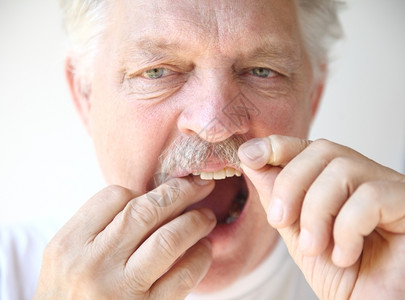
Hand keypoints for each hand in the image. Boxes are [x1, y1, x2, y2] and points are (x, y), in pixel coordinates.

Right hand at [34, 177, 215, 299]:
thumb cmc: (70, 293)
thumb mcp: (67, 257)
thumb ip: (99, 228)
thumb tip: (152, 200)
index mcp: (69, 244)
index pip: (115, 196)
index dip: (143, 191)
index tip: (159, 196)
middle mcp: (92, 265)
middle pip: (146, 212)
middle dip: (180, 192)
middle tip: (200, 186)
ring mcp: (120, 290)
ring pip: (168, 241)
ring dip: (195, 223)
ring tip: (207, 217)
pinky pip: (181, 277)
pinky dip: (199, 257)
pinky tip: (204, 249)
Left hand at [239, 135, 404, 299]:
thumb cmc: (340, 275)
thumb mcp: (296, 232)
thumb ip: (277, 196)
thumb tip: (252, 158)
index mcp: (338, 181)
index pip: (308, 147)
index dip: (277, 146)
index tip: (249, 156)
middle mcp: (365, 177)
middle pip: (323, 150)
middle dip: (290, 184)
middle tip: (279, 220)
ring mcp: (389, 187)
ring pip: (343, 170)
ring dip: (315, 213)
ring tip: (314, 247)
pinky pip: (372, 197)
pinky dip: (347, 229)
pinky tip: (345, 254)